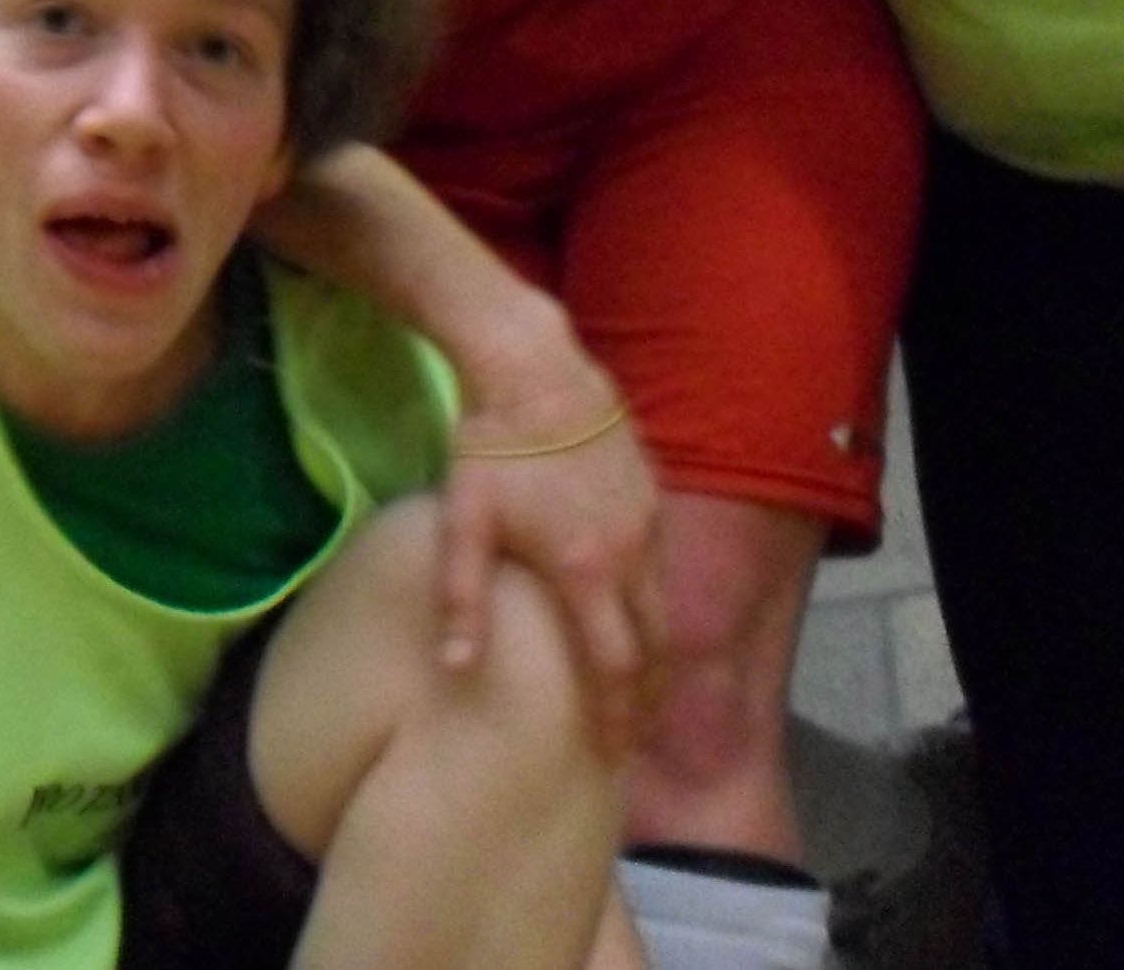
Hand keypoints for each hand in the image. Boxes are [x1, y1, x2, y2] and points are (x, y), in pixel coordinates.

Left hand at [439, 374, 664, 760]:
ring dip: (656, 650)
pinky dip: (654, 599)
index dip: (619, 717)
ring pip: (664, 602)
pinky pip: (661, 560)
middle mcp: (631, 551)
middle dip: (648, 697)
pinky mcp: (651, 490)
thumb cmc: (489, 447)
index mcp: (587, 568)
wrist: (531, 365)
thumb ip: (462, 598)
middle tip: (635, 737)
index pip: (617, 665)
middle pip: (655, 644)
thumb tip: (459, 669)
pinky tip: (634, 611)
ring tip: (640, 687)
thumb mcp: (463, 521)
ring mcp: (648, 518)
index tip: (614, 756)